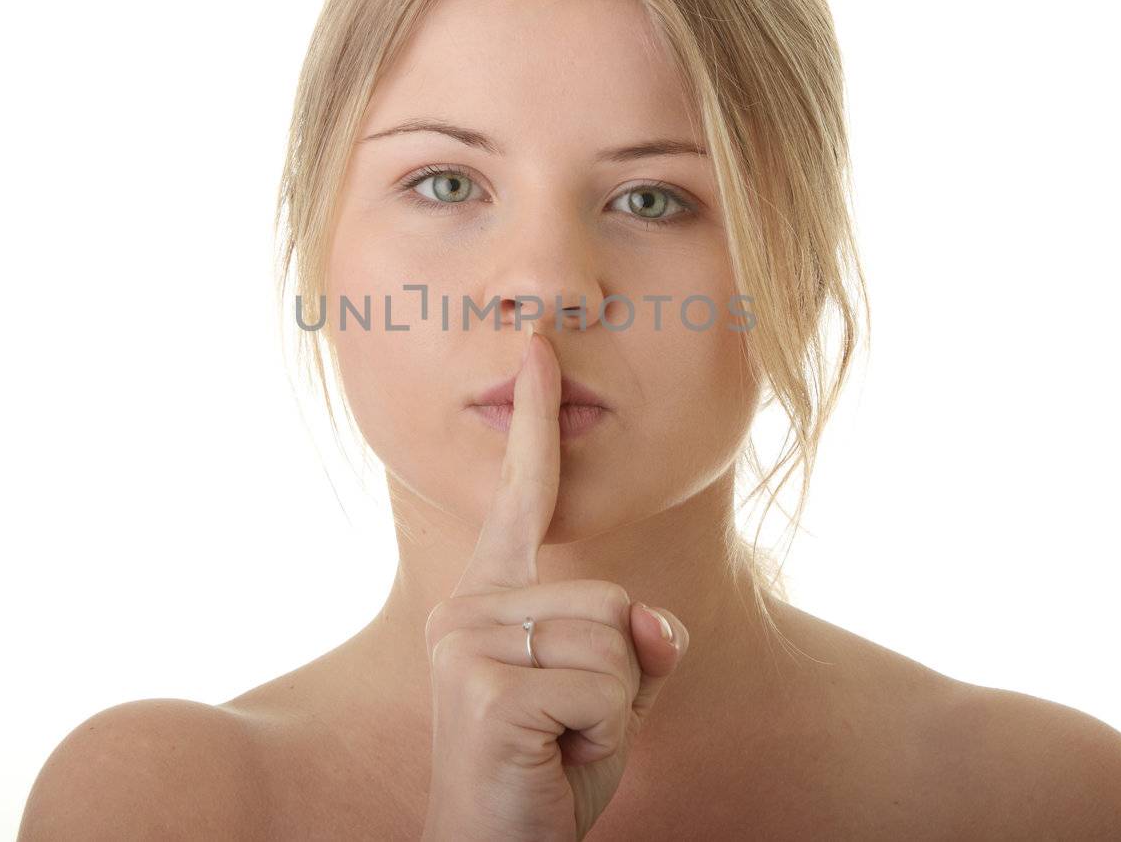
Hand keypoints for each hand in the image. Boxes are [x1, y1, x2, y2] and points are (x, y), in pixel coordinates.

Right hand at [421, 325, 689, 840]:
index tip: (538, 351)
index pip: (523, 498)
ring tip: (559, 742)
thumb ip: (636, 642)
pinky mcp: (488, 690)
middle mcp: (467, 607)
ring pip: (615, 639)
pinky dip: (603, 735)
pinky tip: (553, 758)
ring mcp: (468, 645)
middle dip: (622, 673)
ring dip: (614, 708)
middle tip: (569, 727)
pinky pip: (605, 685)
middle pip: (613, 595)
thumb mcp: (610, 695)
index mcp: (491, 597)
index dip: (537, 423)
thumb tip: (653, 624)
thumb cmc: (548, 769)